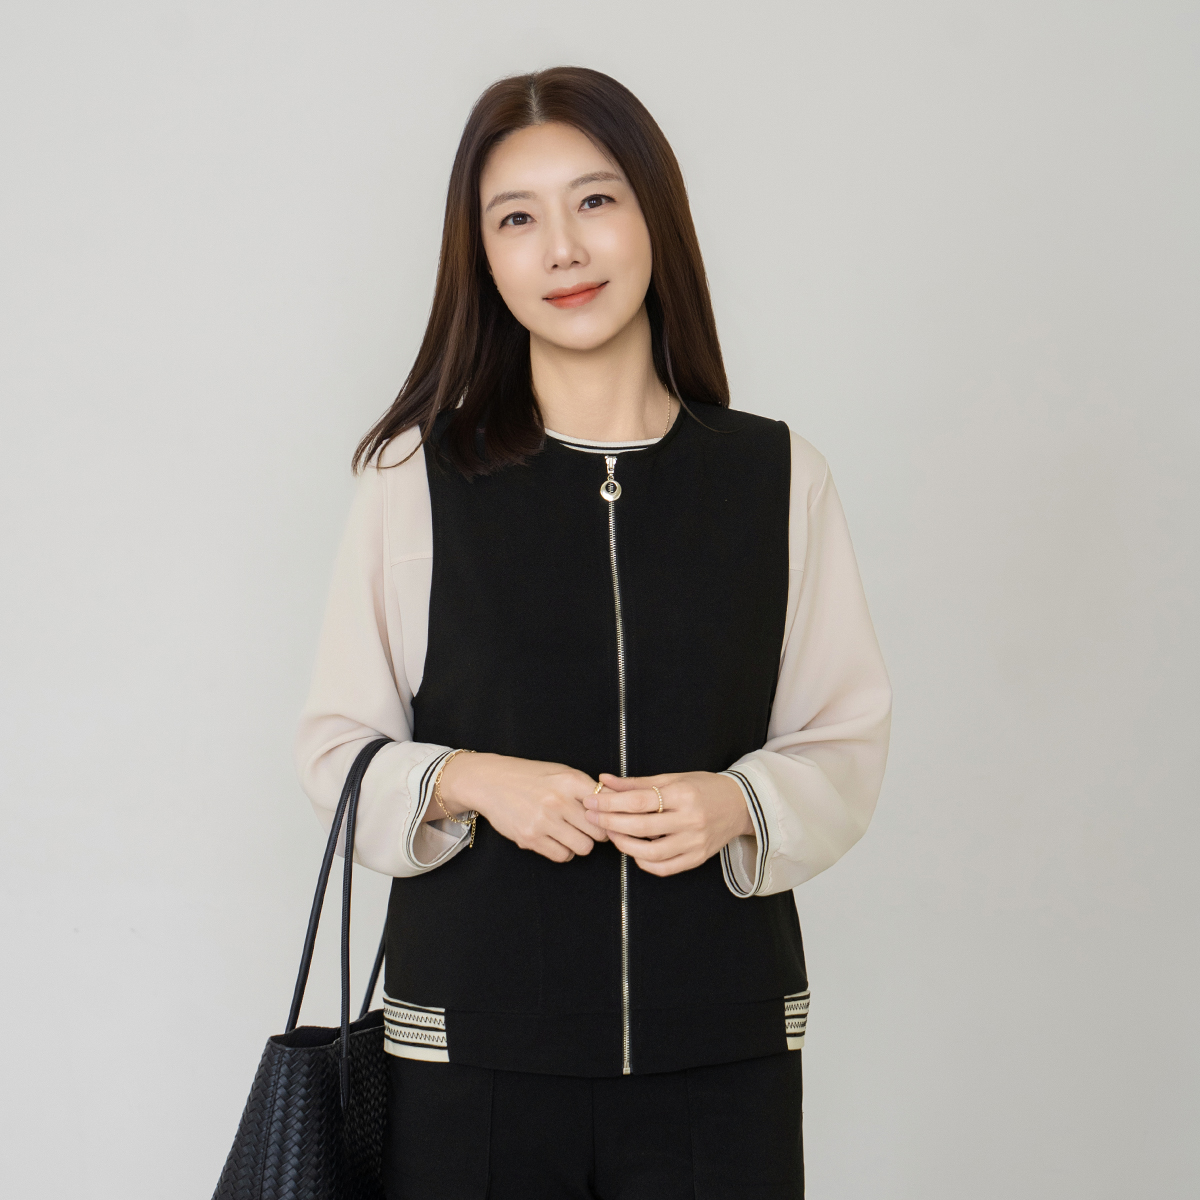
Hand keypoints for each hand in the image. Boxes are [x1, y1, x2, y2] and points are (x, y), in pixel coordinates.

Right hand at [431, 752, 606, 862]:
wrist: (491, 781)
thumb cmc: (529, 776)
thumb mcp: (561, 772)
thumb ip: (586, 787)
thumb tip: (614, 805)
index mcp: (570, 780)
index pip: (607, 805)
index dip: (610, 814)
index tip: (608, 818)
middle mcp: (558, 800)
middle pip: (599, 831)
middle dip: (597, 832)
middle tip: (588, 828)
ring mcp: (544, 821)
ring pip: (584, 847)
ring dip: (581, 844)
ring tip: (571, 834)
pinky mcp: (530, 838)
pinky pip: (563, 856)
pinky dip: (564, 852)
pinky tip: (557, 840)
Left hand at [584, 771, 752, 876]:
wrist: (740, 804)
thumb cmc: (703, 787)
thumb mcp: (672, 778)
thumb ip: (637, 783)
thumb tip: (604, 781)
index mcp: (683, 795)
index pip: (639, 801)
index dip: (610, 803)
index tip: (591, 801)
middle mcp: (690, 820)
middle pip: (641, 827)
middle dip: (610, 822)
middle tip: (591, 817)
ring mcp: (695, 843)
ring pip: (651, 853)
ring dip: (624, 845)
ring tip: (611, 834)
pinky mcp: (698, 859)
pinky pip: (664, 868)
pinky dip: (643, 862)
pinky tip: (632, 850)